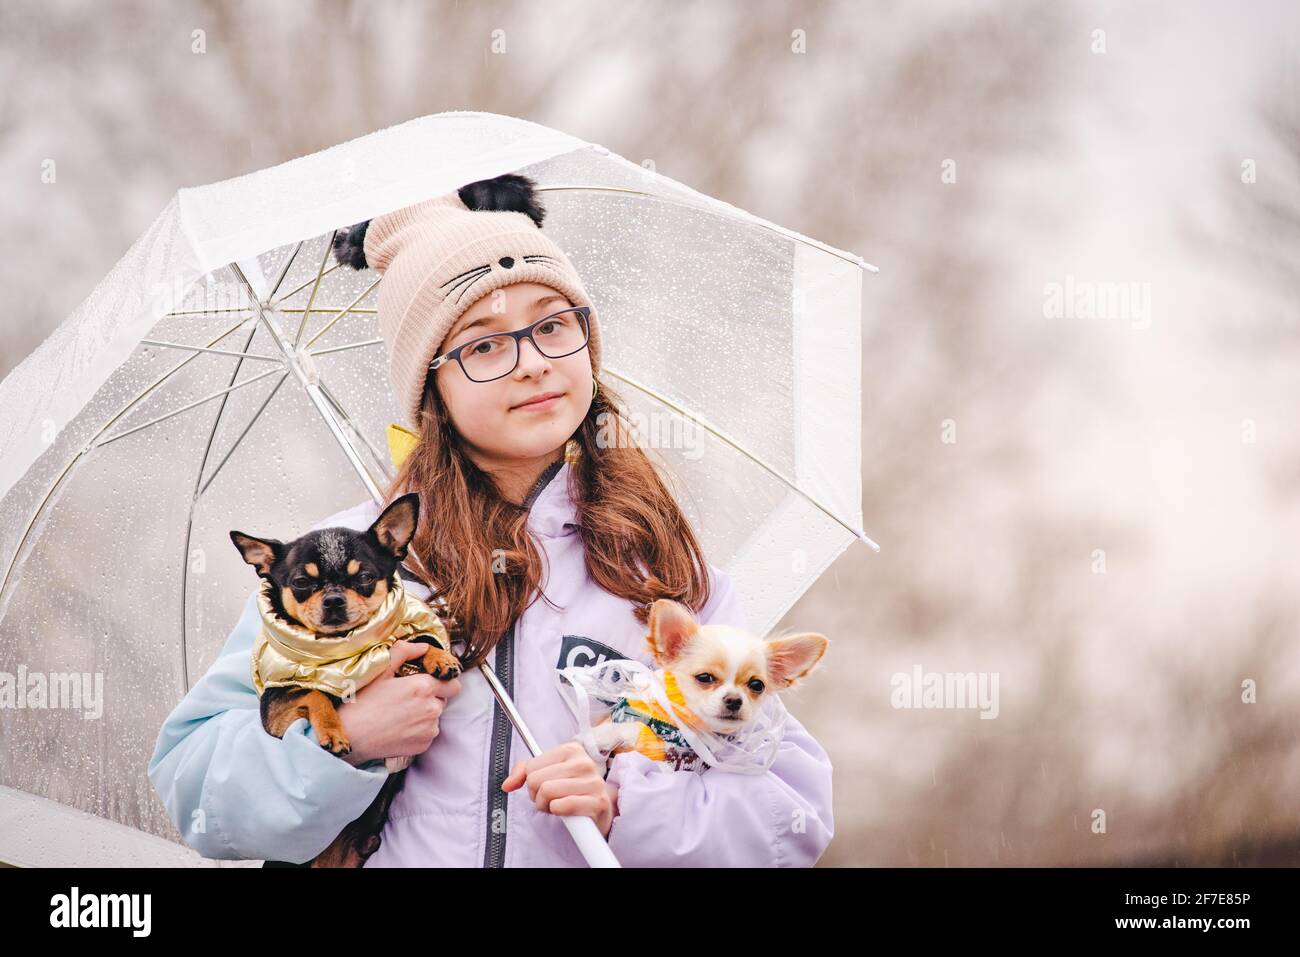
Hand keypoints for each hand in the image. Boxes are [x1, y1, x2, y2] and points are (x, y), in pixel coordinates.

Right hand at [337, 640, 460, 766]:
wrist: (350, 737)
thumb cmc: (363, 702)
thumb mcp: (380, 670)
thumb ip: (404, 652)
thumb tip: (423, 647)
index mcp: (424, 687)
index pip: (453, 683)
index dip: (442, 682)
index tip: (429, 684)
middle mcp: (432, 709)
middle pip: (444, 700)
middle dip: (432, 697)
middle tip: (408, 699)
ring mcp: (429, 729)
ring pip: (436, 717)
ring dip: (425, 714)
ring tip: (400, 714)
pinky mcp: (424, 745)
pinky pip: (428, 733)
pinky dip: (418, 731)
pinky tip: (399, 728)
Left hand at [501, 740, 619, 837]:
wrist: (599, 810)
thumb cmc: (571, 790)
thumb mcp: (548, 774)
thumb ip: (524, 773)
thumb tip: (506, 785)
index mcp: (572, 749)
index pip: (531, 767)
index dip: (532, 782)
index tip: (545, 785)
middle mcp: (584, 762)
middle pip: (536, 780)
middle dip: (538, 795)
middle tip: (550, 799)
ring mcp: (593, 782)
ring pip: (547, 792)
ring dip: (546, 805)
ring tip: (557, 805)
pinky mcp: (597, 802)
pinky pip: (561, 806)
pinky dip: (557, 812)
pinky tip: (565, 812)